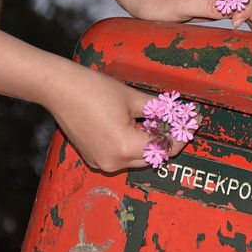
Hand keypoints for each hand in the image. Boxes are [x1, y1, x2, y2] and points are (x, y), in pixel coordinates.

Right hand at [42, 60, 184, 172]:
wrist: (58, 89)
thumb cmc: (93, 89)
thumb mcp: (132, 97)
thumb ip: (158, 109)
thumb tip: (177, 113)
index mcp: (125, 147)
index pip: (164, 148)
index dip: (181, 135)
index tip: (193, 122)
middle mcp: (113, 162)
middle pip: (153, 156)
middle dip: (168, 139)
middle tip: (180, 120)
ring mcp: (102, 163)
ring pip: (138, 158)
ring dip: (151, 142)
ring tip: (159, 120)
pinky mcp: (94, 158)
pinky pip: (122, 156)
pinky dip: (134, 144)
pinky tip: (139, 125)